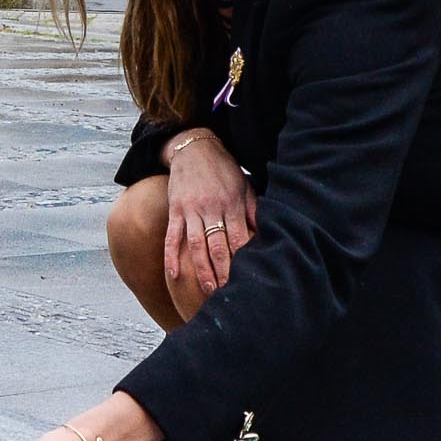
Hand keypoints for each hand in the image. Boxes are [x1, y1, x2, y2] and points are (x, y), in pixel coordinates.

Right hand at [162, 130, 256, 304]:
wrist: (194, 147)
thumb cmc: (224, 169)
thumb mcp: (244, 185)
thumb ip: (254, 210)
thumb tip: (268, 233)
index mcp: (231, 204)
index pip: (238, 238)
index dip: (242, 261)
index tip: (248, 280)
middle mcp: (211, 208)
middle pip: (217, 246)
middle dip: (224, 272)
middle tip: (229, 294)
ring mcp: (191, 209)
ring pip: (196, 245)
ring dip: (202, 270)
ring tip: (208, 290)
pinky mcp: (175, 209)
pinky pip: (173, 236)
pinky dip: (172, 256)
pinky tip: (174, 275)